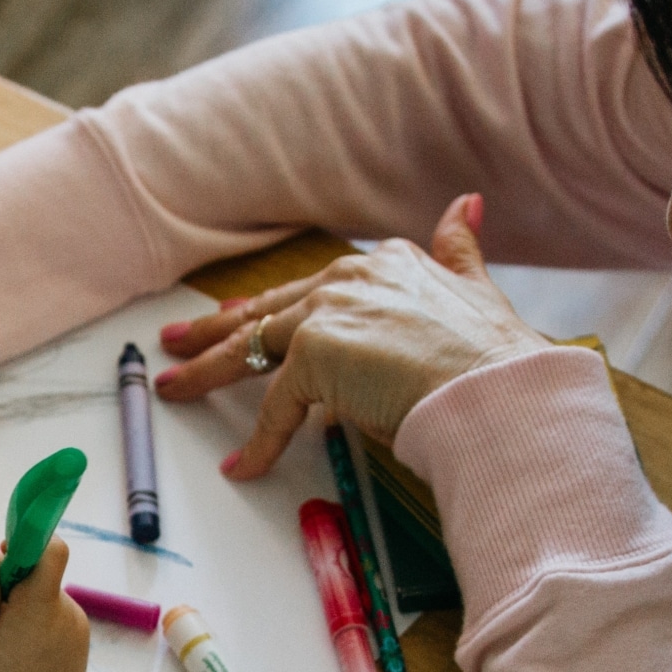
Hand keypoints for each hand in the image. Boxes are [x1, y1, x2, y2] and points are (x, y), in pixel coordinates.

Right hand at [0, 538, 88, 671]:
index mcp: (39, 609)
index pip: (51, 550)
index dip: (27, 542)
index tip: (1, 558)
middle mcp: (68, 615)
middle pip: (44, 573)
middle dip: (15, 582)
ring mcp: (79, 631)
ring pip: (48, 595)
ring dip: (24, 606)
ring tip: (2, 645)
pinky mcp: (80, 645)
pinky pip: (57, 616)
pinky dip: (37, 623)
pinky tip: (19, 656)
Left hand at [157, 194, 549, 478]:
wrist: (497, 390)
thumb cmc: (496, 359)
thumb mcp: (479, 290)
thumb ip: (461, 251)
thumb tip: (467, 205)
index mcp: (384, 263)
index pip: (308, 289)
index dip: (269, 307)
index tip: (238, 316)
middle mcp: (350, 277)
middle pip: (266, 311)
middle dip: (214, 329)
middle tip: (175, 341)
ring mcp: (327, 313)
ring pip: (251, 347)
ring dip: (206, 371)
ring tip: (173, 389)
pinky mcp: (314, 355)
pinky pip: (274, 408)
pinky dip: (258, 443)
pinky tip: (243, 466)